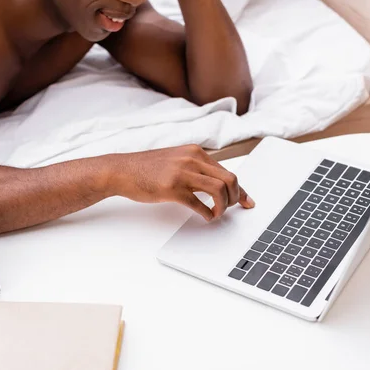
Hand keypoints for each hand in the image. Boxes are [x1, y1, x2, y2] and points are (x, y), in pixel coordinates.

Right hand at [110, 144, 254, 220]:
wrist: (121, 170)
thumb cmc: (146, 168)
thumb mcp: (175, 160)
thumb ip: (195, 167)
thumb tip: (216, 183)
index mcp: (195, 152)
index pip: (227, 171)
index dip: (241, 189)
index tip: (247, 201)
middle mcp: (192, 159)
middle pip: (230, 179)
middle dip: (236, 198)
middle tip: (232, 209)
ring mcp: (182, 173)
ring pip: (219, 190)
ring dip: (223, 207)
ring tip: (217, 214)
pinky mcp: (172, 188)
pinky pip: (199, 204)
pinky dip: (207, 213)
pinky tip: (205, 217)